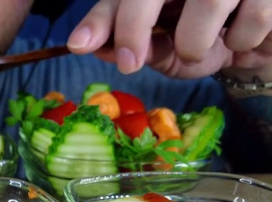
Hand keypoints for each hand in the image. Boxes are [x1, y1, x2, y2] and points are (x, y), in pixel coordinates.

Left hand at [67, 0, 271, 78]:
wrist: (260, 40)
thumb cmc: (208, 39)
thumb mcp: (167, 51)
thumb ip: (136, 47)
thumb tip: (93, 46)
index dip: (99, 19)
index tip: (79, 45)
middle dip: (133, 27)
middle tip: (129, 63)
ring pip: (209, 1)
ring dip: (197, 41)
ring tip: (203, 45)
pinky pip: (253, 17)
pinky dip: (242, 39)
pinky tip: (241, 34)